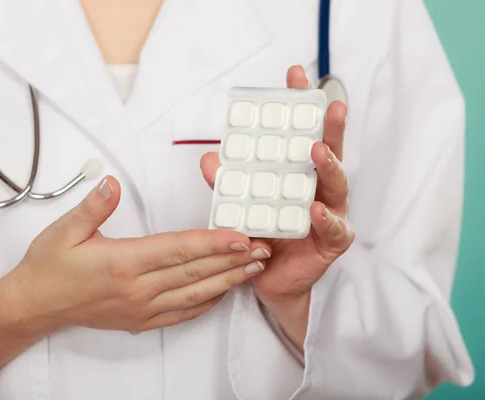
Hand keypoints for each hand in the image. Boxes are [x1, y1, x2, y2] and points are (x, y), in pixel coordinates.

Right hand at [5, 176, 268, 332]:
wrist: (34, 305)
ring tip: (253, 268)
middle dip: (231, 259)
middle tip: (262, 248)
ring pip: (194, 295)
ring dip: (227, 280)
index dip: (212, 242)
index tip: (240, 235)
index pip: (177, 250)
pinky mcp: (141, 320)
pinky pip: (181, 314)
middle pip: (194, 272)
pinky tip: (223, 291)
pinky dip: (206, 302)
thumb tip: (112, 183)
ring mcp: (141, 309)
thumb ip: (93, 207)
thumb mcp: (64, 230)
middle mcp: (137, 289)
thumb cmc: (49, 267)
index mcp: (122, 263)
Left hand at [200, 65, 354, 348]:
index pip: (304, 133)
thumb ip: (228, 183)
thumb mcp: (242, 204)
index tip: (296, 75)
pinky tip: (316, 208)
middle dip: (329, 125)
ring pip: (337, 184)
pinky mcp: (332, 242)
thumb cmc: (261, 235)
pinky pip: (333, 228)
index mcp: (301, 174)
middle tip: (328, 102)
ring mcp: (331, 213)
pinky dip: (325, 218)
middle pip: (330, 150)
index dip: (302, 105)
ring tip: (317, 150)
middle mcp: (321, 188)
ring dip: (328, 165)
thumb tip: (208, 159)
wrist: (268, 279)